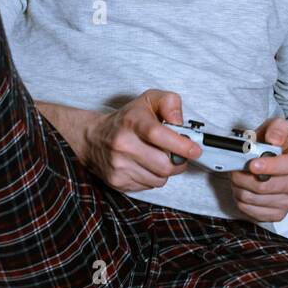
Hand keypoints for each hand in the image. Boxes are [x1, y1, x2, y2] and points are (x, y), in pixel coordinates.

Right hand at [83, 89, 200, 192]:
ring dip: (166, 171)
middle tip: (178, 154)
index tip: (195, 150)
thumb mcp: (148, 100)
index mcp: (132, 122)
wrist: (93, 138)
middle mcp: (123, 145)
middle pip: (164, 164)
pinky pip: (149, 186)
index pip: (158, 134)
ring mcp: (118, 166)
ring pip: (159, 179)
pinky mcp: (117, 182)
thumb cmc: (126, 120)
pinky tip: (146, 165)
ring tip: (159, 158)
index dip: (181, 145)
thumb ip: (170, 103)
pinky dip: (153, 178)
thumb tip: (180, 123)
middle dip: (178, 162)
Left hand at [228, 116, 287, 223]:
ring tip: (240, 178)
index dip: (269, 166)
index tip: (252, 164)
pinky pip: (251, 211)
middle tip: (236, 168)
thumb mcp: (278, 130)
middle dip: (243, 176)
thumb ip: (277, 128)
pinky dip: (241, 201)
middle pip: (264, 186)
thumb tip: (273, 138)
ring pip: (253, 199)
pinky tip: (245, 190)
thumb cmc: (280, 148)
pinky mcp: (278, 214)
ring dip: (239, 188)